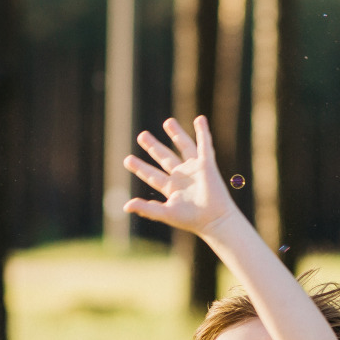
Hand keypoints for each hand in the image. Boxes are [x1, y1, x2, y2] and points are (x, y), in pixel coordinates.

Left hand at [124, 116, 240, 238]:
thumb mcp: (165, 213)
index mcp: (171, 188)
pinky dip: (203, 132)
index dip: (140, 168)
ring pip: (184, 147)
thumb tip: (125, 206)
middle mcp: (182, 177)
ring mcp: (194, 169)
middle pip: (165, 158)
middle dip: (153, 147)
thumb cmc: (191, 220)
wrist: (214, 219)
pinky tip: (200, 119)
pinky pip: (204, 144)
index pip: (152, 175)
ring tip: (168, 122)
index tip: (127, 160)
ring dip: (176, 134)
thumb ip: (146, 208)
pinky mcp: (207, 164)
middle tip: (142, 136)